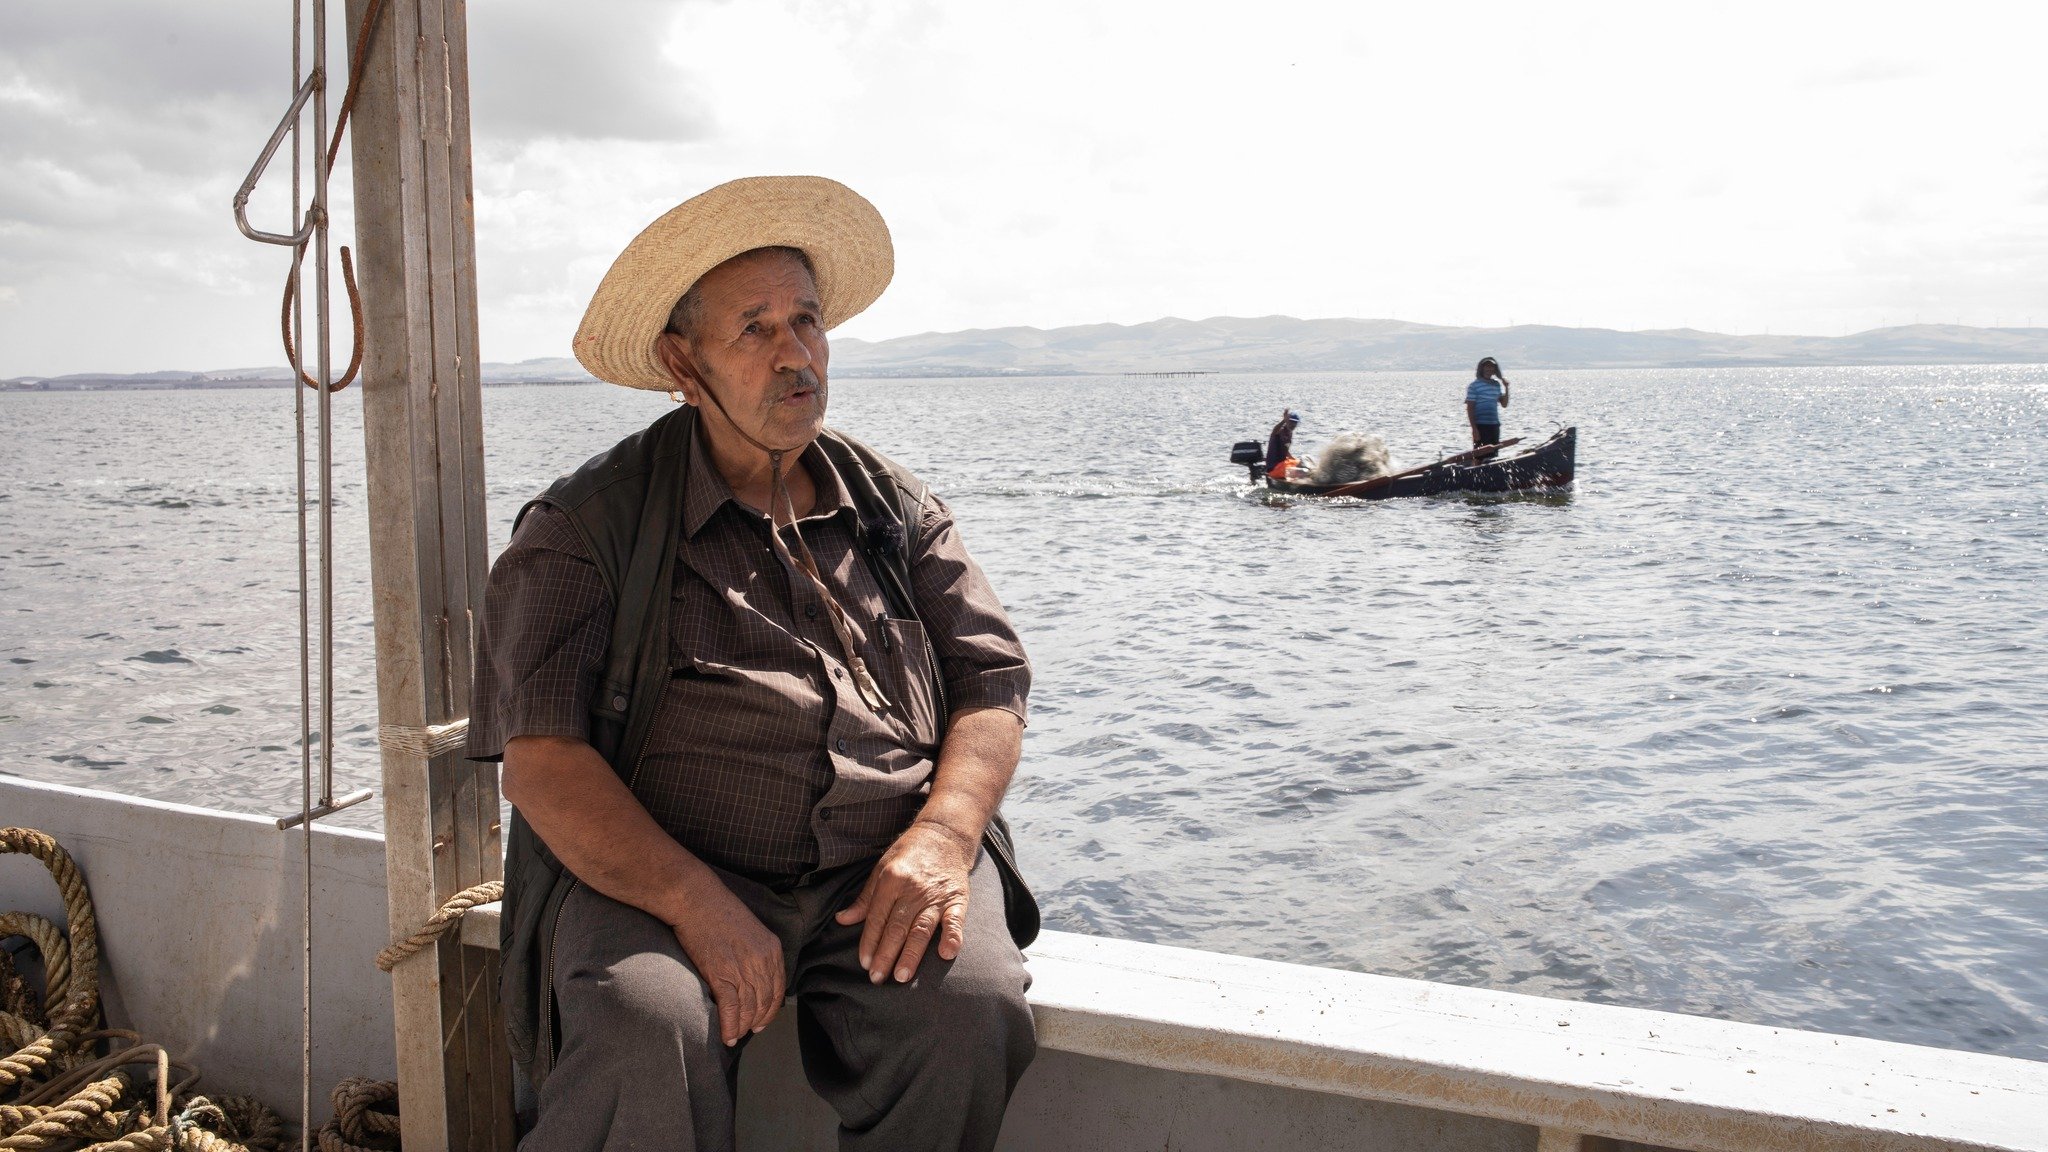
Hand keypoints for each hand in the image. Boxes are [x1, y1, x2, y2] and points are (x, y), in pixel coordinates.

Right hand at [666, 874, 785, 1045]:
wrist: (696, 900)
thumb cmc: (718, 910)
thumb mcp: (751, 930)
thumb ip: (757, 954)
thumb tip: (753, 977)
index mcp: (772, 949)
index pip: (779, 989)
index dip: (771, 1009)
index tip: (763, 1020)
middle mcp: (762, 961)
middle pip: (765, 1002)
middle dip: (757, 1021)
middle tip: (748, 1031)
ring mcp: (742, 969)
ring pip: (749, 1009)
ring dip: (742, 1028)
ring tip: (735, 1037)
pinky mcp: (721, 975)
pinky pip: (730, 1009)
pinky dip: (729, 1026)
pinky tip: (727, 1036)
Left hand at [835, 821, 976, 983]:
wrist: (944, 835)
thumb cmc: (909, 853)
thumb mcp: (881, 868)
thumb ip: (865, 898)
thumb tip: (843, 920)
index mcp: (891, 880)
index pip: (877, 917)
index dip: (870, 942)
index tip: (864, 963)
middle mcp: (913, 889)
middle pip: (897, 927)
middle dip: (886, 955)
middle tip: (877, 978)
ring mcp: (936, 895)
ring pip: (921, 929)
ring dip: (911, 954)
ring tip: (902, 976)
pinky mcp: (957, 898)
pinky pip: (955, 921)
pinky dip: (952, 936)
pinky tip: (946, 954)